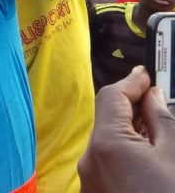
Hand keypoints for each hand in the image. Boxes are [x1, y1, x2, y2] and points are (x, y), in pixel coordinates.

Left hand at [78, 66, 174, 192]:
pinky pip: (106, 162)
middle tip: (157, 99)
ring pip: (107, 141)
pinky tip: (147, 155)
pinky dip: (124, 151)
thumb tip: (152, 96)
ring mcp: (89, 180)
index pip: (112, 96)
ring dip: (129, 130)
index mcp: (106, 143)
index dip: (132, 82)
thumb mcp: (173, 156)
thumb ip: (161, 120)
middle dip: (131, 107)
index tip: (148, 74)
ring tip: (157, 129)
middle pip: (107, 118)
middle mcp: (89, 159)